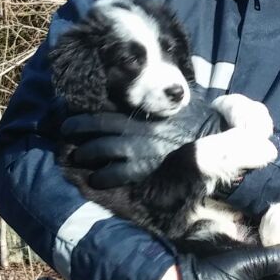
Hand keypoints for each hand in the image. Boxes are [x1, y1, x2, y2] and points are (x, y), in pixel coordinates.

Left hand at [60, 101, 223, 187]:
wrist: (213, 140)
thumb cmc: (196, 120)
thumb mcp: (174, 105)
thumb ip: (155, 104)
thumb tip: (146, 99)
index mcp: (140, 114)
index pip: (103, 115)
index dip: (82, 120)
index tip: (67, 123)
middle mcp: (134, 130)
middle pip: (97, 131)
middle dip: (78, 135)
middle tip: (66, 140)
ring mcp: (138, 149)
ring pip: (102, 151)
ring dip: (86, 155)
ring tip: (77, 158)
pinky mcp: (145, 167)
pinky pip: (117, 174)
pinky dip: (103, 177)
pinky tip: (95, 180)